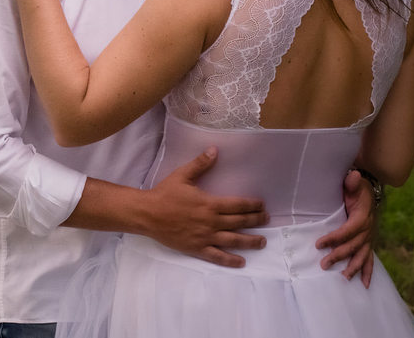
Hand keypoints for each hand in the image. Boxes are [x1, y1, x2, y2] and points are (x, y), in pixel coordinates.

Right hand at [141, 148, 268, 267]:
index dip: (252, 205)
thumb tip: (214, 150)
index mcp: (209, 203)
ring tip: (262, 242)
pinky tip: (241, 262)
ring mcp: (205, 236)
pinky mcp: (197, 248)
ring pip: (234, 240)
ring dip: (250, 241)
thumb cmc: (164, 194)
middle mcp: (211, 221)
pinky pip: (217, 256)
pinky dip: (230, 260)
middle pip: (240, 222)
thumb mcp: (182, 175)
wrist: (147, 214)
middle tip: (266, 219)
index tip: (262, 205)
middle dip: (256, 220)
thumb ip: (200, 164)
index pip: (237, 205)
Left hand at [316, 169, 376, 286]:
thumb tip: (354, 175)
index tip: (319, 244)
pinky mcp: (370, 242)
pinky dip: (368, 272)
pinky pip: (370, 259)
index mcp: (362, 217)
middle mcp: (368, 230)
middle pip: (353, 246)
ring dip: (353, 267)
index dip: (334, 238)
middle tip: (323, 264)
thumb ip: (352, 182)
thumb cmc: (358, 189)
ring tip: (344, 277)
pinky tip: (365, 284)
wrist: (371, 193)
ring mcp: (370, 238)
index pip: (348, 230)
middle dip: (339, 256)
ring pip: (362, 255)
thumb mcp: (355, 183)